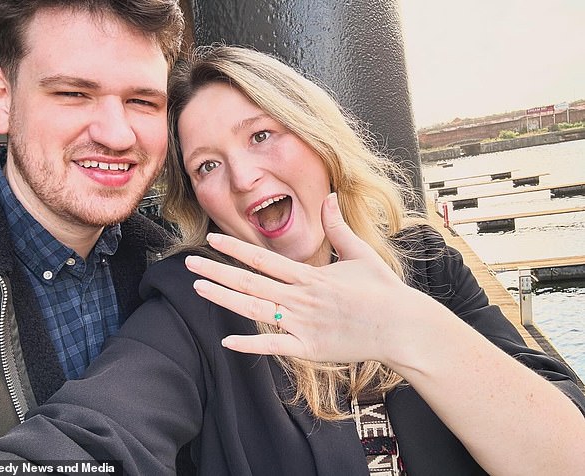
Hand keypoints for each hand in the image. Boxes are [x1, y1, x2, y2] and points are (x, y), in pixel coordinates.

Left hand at [185, 193, 429, 363]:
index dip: (235, 248)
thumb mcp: (360, 253)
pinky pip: (274, 347)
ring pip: (255, 310)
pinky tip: (226, 341)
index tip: (212, 239)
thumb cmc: (382, 290)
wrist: (401, 327)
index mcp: (310, 276)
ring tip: (199, 289)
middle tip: (188, 264)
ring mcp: (303, 325)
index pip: (263, 259)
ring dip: (224, 300)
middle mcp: (300, 298)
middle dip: (217, 271)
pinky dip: (250, 344)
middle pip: (250, 283)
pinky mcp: (309, 349)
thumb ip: (338, 227)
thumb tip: (331, 197)